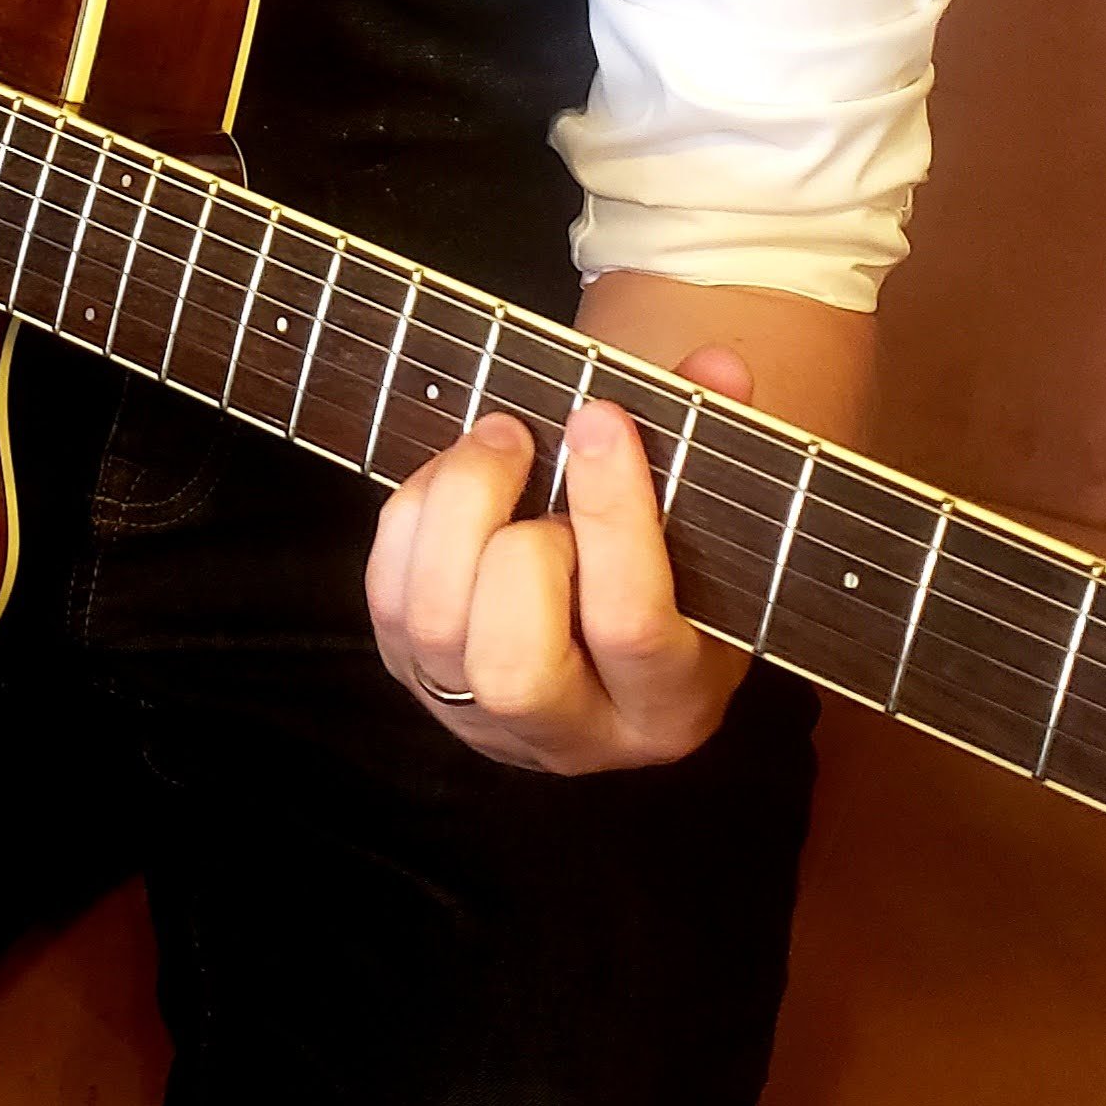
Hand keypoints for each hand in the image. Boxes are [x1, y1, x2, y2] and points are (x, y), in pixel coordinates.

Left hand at [363, 347, 757, 772]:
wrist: (615, 642)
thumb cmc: (678, 575)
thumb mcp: (717, 533)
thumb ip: (715, 447)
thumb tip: (716, 372)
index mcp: (670, 703)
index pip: (632, 626)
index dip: (612, 517)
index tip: (600, 419)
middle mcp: (572, 733)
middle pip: (516, 661)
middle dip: (517, 541)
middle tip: (531, 450)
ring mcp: (481, 716)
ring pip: (436, 631)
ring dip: (455, 513)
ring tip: (497, 441)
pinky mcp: (415, 680)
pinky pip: (388, 603)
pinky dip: (410, 521)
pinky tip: (455, 473)